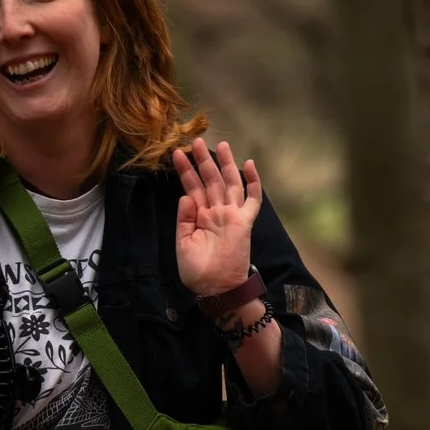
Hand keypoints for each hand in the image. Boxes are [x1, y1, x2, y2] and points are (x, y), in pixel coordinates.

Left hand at [174, 136, 262, 297]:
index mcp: (200, 217)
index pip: (192, 188)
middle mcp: (216, 212)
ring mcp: (231, 216)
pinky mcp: (244, 222)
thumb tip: (185, 196)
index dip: (185, 171)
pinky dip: (253, 182)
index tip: (176, 154)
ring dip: (225, 164)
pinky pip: (252, 200)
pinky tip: (249, 164)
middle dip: (203, 160)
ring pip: (229, 183)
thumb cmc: (198, 272)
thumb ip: (183, 219)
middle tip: (196, 140)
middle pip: (211, 180)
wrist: (216, 290)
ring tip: (220, 144)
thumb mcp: (182, 244)